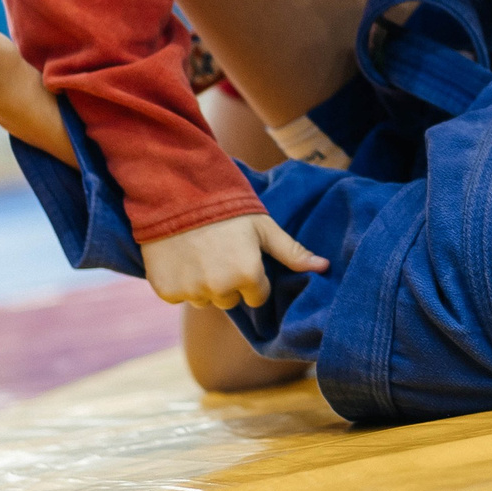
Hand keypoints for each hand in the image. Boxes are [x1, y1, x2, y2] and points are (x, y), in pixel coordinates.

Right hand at [140, 213, 328, 309]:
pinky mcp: (166, 291)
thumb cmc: (226, 207)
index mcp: (248, 274)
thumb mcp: (263, 226)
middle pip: (230, 300)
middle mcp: (220, 289)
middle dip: (228, 281)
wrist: (176, 191)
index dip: (252, 275)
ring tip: (199, 252)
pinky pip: (179, 296)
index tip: (241, 254)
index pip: (258, 296)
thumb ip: (292, 252)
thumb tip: (324, 267)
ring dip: (203, 284)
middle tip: (219, 251)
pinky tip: (180, 257)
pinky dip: (179, 282)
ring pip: (204, 300)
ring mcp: (191, 291)